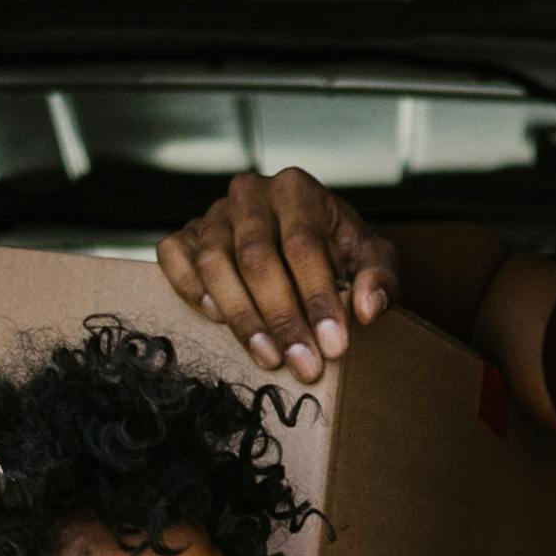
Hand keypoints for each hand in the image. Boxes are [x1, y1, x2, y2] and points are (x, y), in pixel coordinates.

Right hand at [156, 165, 397, 383]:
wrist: (304, 240)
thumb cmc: (338, 250)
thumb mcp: (372, 259)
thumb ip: (380, 279)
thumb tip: (366, 309)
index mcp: (296, 189)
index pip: (302, 245)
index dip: (317, 298)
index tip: (333, 346)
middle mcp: (250, 194)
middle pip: (256, 258)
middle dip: (282, 318)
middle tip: (303, 366)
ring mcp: (213, 213)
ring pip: (215, 263)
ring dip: (241, 317)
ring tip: (268, 358)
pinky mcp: (186, 233)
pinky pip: (174, 257)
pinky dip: (190, 288)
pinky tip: (216, 320)